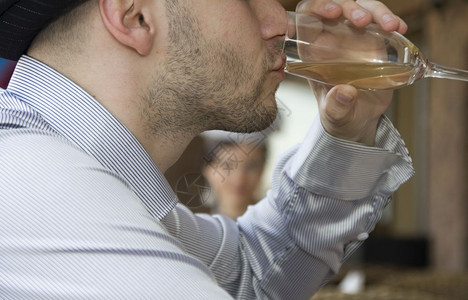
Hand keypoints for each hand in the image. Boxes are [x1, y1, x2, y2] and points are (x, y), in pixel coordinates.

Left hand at [296, 0, 405, 144]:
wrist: (359, 118)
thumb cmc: (340, 114)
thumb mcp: (336, 114)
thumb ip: (337, 106)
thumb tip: (345, 93)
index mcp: (314, 51)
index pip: (307, 17)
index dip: (317, 8)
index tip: (333, 12)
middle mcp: (332, 39)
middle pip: (337, 7)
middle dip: (350, 6)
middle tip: (363, 20)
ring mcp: (354, 37)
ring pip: (362, 8)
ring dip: (375, 10)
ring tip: (390, 26)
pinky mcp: (374, 39)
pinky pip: (381, 21)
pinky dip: (391, 20)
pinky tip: (400, 28)